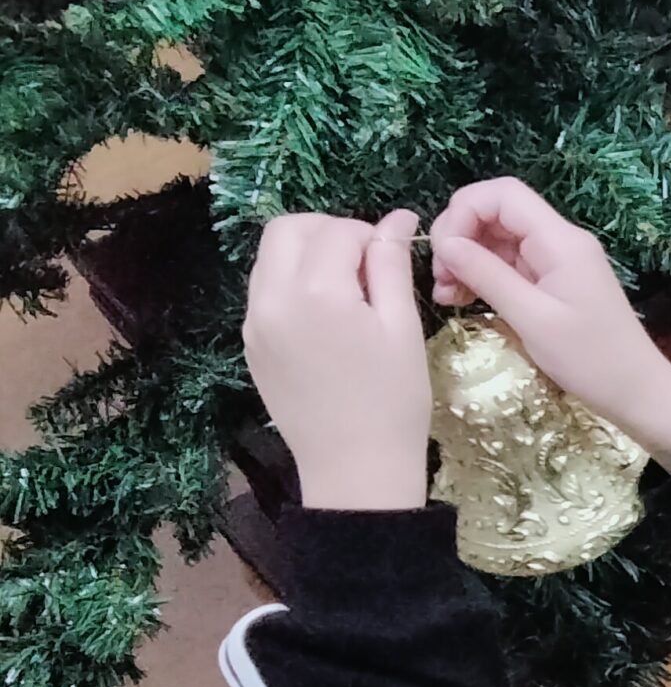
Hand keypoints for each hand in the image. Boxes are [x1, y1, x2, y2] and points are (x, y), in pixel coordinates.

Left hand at [243, 211, 430, 509]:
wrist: (355, 468)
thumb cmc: (394, 402)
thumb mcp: (403, 329)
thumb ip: (392, 266)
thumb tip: (396, 219)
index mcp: (318, 292)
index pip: (338, 230)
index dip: (372, 235)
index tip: (395, 256)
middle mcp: (274, 298)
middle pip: (288, 229)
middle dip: (328, 232)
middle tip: (365, 263)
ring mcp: (255, 321)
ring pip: (270, 256)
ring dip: (307, 255)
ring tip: (347, 291)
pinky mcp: (251, 342)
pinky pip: (265, 290)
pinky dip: (293, 284)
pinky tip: (326, 317)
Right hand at [428, 177, 670, 468]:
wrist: (637, 391)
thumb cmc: (591, 359)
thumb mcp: (533, 318)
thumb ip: (488, 276)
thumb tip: (445, 244)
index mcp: (561, 240)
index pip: (503, 194)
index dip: (464, 211)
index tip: (442, 251)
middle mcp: (559, 241)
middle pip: (497, 213)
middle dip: (460, 237)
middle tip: (438, 278)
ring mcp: (557, 262)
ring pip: (498, 241)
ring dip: (466, 260)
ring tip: (444, 294)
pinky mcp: (553, 283)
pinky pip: (509, 266)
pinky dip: (483, 277)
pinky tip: (462, 300)